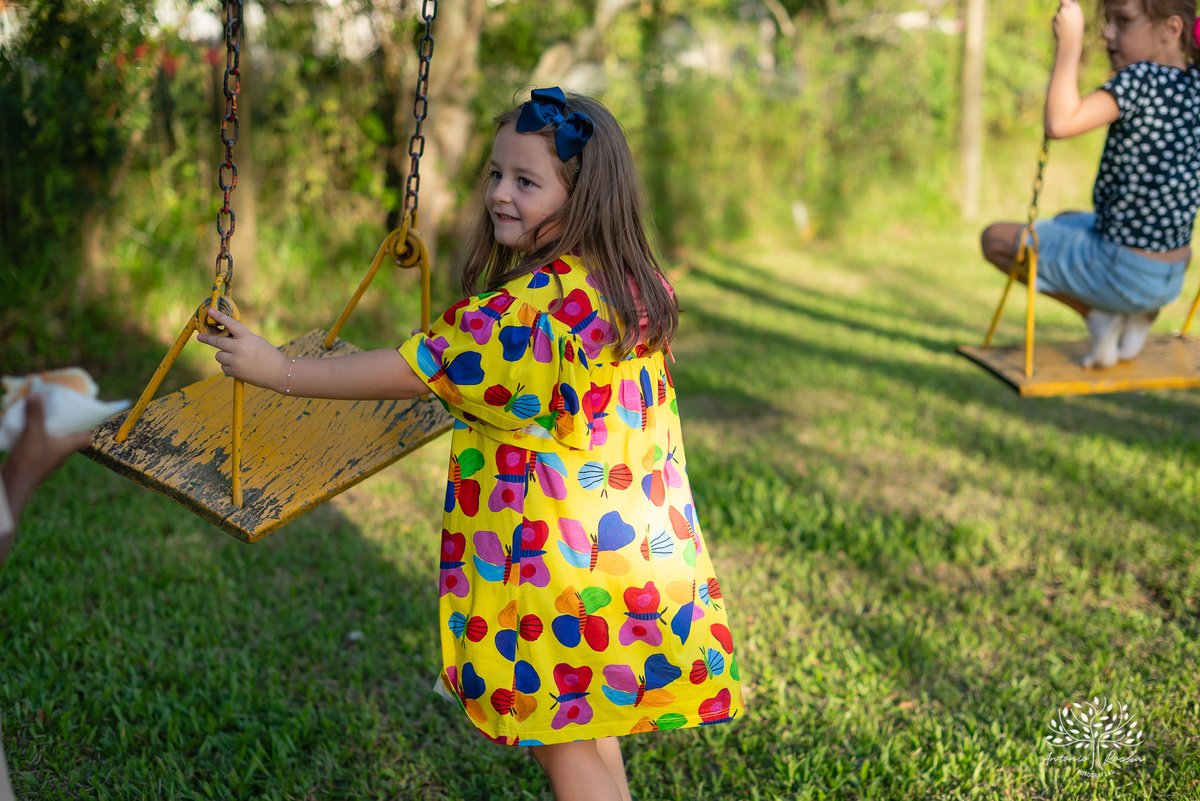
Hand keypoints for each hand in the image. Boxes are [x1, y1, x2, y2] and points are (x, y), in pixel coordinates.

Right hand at [1, 394, 91, 523]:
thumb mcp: (34, 432)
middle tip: (61, 410)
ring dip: (50, 430)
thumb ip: (36, 414)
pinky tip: (28, 429)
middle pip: (70, 437)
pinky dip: (37, 436)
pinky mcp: (36, 461)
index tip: (85, 415)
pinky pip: (41, 445)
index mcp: (68, 446)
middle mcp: (61, 453)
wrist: (14, 482)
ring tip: (44, 417)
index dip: (88, 426)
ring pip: (54, 441)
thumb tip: (36, 394)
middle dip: (67, 424)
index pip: (86, 437)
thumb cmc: (31, 459)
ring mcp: (48, 458)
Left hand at [197, 308, 287, 391]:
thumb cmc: (268, 355)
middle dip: (207, 339)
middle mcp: (240, 348)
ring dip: (223, 356)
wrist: (279, 372)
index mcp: (247, 337)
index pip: (231, 324)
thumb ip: (241, 338)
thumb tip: (224, 338)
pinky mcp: (235, 371)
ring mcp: (236, 360)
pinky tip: (241, 367)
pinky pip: (223, 366)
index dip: (220, 317)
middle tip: (200, 336)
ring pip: (219, 355)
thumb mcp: (256, 341)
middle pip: (217, 342)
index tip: (210, 311)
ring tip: (236, 358)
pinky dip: (229, 366)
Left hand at [1053, 0, 1084, 49]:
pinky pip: (1055, 19)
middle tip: (1064, 13)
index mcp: (1073, 7)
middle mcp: (1064, 9)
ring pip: (1058, 13)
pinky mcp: (1053, 20)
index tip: (1064, 1)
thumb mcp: (1078, 17)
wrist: (1070, 39)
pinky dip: (1057, 22)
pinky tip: (1061, 28)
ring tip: (1066, 25)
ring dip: (1060, 17)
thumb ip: (1073, 9)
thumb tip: (1069, 5)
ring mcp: (1058, 15)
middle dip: (1062, 8)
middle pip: (1061, 6)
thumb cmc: (1077, 28)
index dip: (1064, 1)